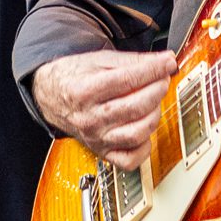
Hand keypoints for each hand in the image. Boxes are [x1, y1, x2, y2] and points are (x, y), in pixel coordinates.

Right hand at [32, 49, 176, 168]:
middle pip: (135, 107)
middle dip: (157, 90)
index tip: (168, 63)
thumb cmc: (75, 78)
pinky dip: (144, 147)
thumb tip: (165, 62)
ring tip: (154, 101)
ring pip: (136, 134)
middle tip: (162, 79)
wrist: (52, 97)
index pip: (127, 80)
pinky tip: (145, 128)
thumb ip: (133, 61)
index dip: (154, 70)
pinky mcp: (102, 152)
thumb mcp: (99, 60)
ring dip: (154, 115)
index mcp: (84, 91)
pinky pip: (129, 160)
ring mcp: (96, 138)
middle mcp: (89, 119)